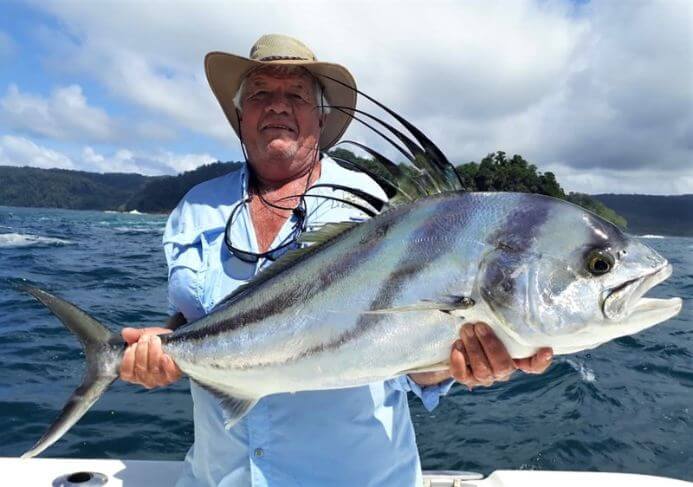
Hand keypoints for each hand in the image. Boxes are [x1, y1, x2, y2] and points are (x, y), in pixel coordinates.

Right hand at [120, 327, 181, 387]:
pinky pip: (169, 373)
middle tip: (145, 338)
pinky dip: (166, 364)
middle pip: (140, 368)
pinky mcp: (173, 376)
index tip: (133, 345)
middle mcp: (145, 379)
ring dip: (153, 352)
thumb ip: (134, 335)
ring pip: (153, 369)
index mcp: (133, 373)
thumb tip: (125, 332)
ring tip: (155, 339)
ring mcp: (159, 379)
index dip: (128, 359)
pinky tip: (165, 356)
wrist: (174, 342)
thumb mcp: (145, 336)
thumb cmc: (156, 342)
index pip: (126, 372)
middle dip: (141, 350)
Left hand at [409, 322, 552, 388]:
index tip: (545, 349)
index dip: (540, 361)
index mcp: (515, 357)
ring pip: (483, 371)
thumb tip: (509, 286)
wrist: (457, 337)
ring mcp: (485, 376)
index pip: (534, 365)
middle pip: (504, 367)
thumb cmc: (481, 324)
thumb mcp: (493, 317)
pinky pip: (464, 376)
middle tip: (479, 326)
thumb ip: (503, 310)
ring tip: (466, 330)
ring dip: (473, 348)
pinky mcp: (467, 378)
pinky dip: (459, 362)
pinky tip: (457, 346)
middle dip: (490, 345)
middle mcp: (503, 370)